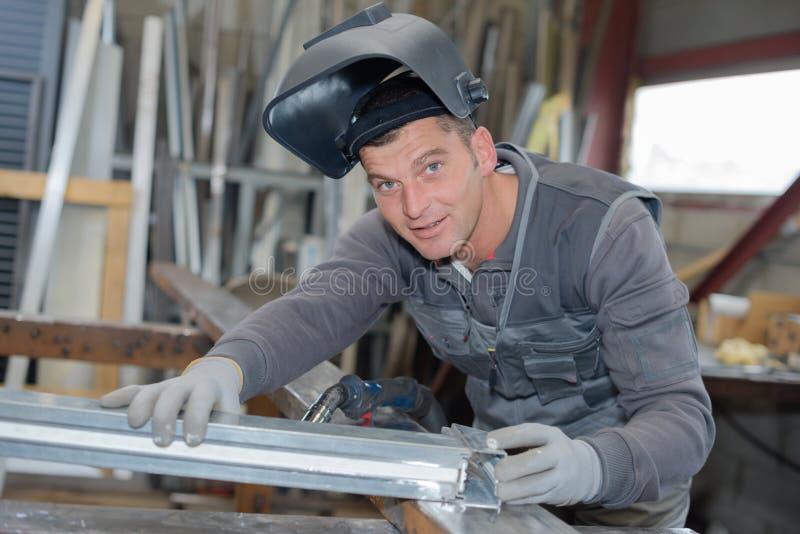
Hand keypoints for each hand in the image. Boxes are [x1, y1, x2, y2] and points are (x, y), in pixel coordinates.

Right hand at [100, 357, 241, 446]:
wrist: (215, 375)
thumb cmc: (221, 403)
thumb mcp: (229, 413)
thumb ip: (224, 433)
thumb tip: (218, 462)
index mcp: (208, 389)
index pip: (201, 401)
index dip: (197, 419)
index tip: (193, 441)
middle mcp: (185, 384)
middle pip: (172, 395)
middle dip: (165, 417)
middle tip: (162, 441)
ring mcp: (167, 386)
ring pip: (150, 392)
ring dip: (140, 406)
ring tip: (134, 425)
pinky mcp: (153, 390)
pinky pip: (134, 391)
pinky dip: (119, 397)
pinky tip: (104, 404)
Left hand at [487, 423, 602, 505]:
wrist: (584, 469)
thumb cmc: (550, 449)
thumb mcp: (541, 437)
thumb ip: (518, 440)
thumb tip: (488, 447)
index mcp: (551, 435)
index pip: (530, 433)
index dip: (508, 437)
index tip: (489, 442)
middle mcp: (558, 454)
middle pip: (535, 460)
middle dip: (513, 467)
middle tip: (496, 471)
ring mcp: (560, 476)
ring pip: (537, 484)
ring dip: (515, 489)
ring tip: (498, 489)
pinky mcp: (557, 494)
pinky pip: (537, 498)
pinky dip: (520, 499)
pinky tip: (507, 498)